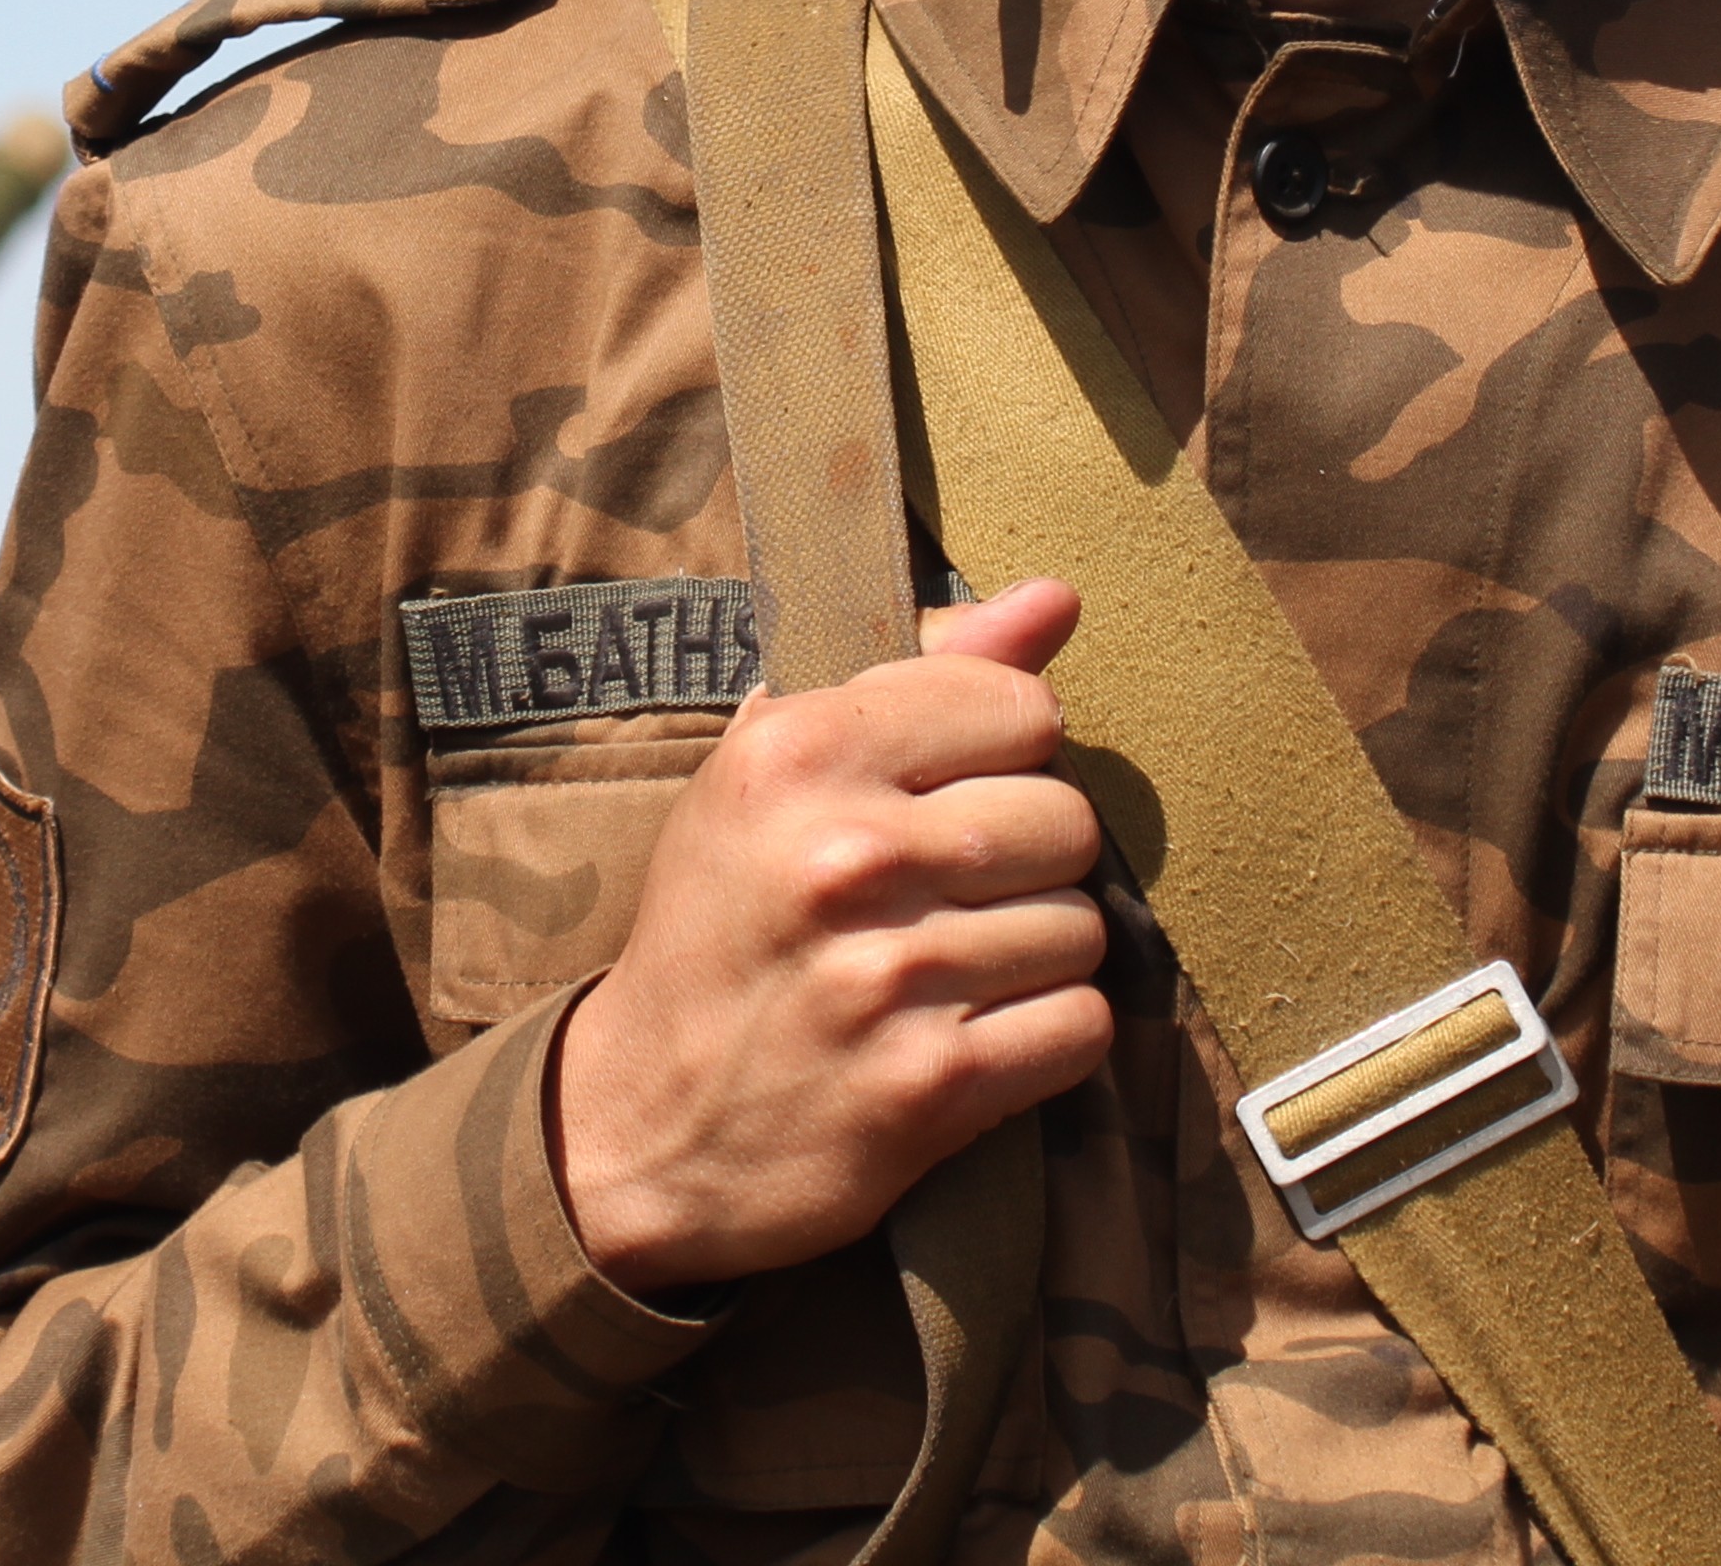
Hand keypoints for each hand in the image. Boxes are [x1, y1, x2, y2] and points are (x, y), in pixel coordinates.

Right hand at [547, 579, 1111, 1294]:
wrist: (638, 1123)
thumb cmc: (722, 926)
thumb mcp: (776, 775)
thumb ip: (926, 674)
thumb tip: (1058, 597)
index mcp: (799, 752)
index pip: (1022, 707)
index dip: (1001, 756)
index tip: (946, 798)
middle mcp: (845, 855)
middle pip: (1066, 820)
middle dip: (1029, 862)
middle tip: (952, 896)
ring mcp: (890, 976)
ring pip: (1082, 929)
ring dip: (1035, 956)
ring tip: (953, 971)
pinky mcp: (931, 1086)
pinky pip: (1081, 1027)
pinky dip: (1046, 1038)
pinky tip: (974, 1035)